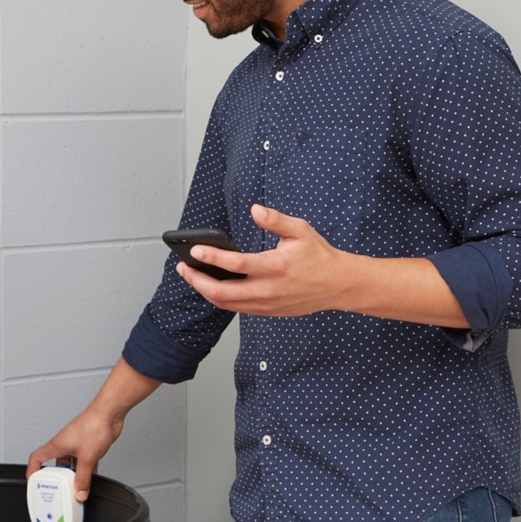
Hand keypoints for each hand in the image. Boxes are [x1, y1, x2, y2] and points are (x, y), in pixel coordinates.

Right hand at [26, 407, 123, 503]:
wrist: (109, 414)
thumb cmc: (93, 425)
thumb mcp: (87, 458)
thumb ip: (83, 478)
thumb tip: (79, 493)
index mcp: (57, 445)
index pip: (36, 458)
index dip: (32, 470)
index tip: (33, 482)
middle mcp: (64, 444)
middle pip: (55, 465)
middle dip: (58, 478)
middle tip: (63, 489)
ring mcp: (76, 444)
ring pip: (71, 464)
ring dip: (74, 475)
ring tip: (78, 486)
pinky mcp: (88, 445)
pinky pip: (84, 462)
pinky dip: (87, 471)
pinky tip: (92, 478)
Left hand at [176, 203, 356, 316]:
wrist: (337, 285)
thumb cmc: (318, 256)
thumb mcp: (300, 230)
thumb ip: (276, 220)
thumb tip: (255, 210)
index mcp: (276, 267)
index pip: (236, 264)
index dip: (212, 256)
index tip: (194, 249)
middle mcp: (268, 289)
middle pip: (221, 292)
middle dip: (196, 280)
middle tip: (182, 267)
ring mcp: (266, 304)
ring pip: (225, 304)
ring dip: (204, 290)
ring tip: (191, 275)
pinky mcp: (267, 312)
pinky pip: (236, 308)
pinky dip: (219, 298)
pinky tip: (210, 286)